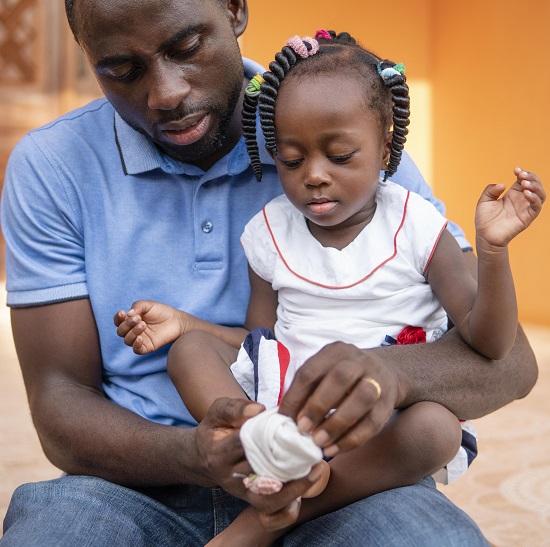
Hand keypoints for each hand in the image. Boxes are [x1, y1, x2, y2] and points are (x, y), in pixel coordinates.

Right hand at [113, 300, 191, 353]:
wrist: (177, 321)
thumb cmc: (162, 312)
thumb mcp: (149, 305)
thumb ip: (138, 306)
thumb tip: (128, 314)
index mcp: (131, 320)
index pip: (118, 321)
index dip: (118, 318)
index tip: (123, 313)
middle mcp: (133, 331)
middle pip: (120, 331)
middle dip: (127, 324)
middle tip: (138, 318)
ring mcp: (140, 339)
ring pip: (127, 340)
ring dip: (132, 332)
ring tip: (143, 325)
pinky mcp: (147, 347)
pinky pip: (136, 350)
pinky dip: (136, 345)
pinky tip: (140, 337)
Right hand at [197, 398, 325, 528]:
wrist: (202, 457)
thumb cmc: (215, 429)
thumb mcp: (218, 411)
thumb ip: (235, 408)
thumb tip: (259, 409)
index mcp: (219, 452)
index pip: (245, 445)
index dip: (269, 435)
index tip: (293, 425)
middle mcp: (229, 476)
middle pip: (261, 472)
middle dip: (289, 462)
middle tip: (313, 449)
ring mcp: (241, 492)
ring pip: (268, 499)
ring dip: (295, 488)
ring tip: (316, 470)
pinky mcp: (251, 499)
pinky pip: (271, 510)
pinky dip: (290, 503)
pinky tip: (306, 486)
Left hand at [278, 342, 397, 456]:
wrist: (385, 372)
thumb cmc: (343, 377)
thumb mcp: (324, 372)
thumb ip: (307, 390)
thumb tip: (285, 418)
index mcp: (335, 352)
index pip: (311, 371)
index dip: (295, 396)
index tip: (283, 419)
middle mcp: (358, 362)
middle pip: (340, 378)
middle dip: (318, 405)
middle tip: (303, 428)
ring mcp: (376, 381)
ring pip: (361, 398)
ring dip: (337, 422)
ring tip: (319, 441)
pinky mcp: (387, 404)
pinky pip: (372, 423)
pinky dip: (351, 439)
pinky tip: (334, 448)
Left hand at [476, 167, 544, 250]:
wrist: (485, 236)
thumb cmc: (485, 220)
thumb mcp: (484, 201)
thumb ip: (491, 190)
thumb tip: (503, 185)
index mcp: (513, 194)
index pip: (524, 179)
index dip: (523, 173)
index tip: (516, 170)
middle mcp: (521, 200)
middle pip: (535, 184)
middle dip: (531, 177)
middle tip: (521, 175)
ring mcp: (525, 208)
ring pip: (540, 194)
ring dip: (536, 186)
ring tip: (525, 183)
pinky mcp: (527, 217)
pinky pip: (537, 206)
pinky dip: (535, 198)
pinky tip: (526, 193)